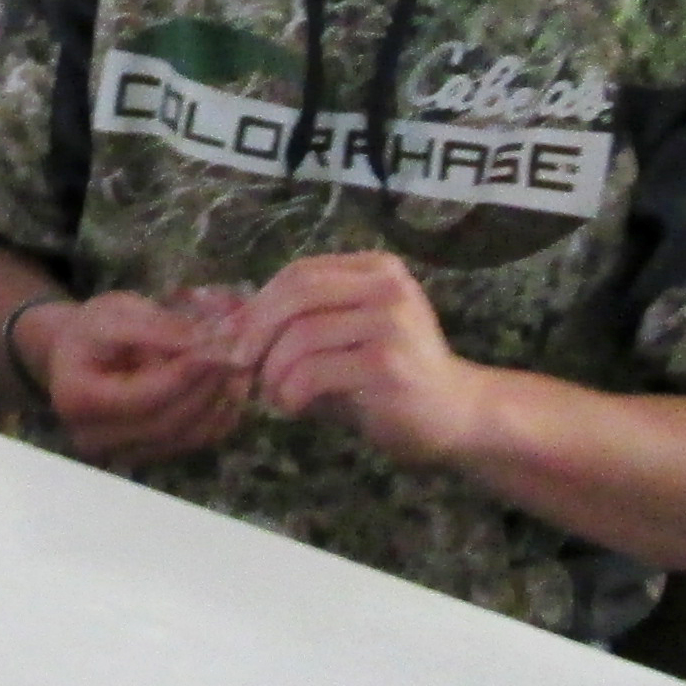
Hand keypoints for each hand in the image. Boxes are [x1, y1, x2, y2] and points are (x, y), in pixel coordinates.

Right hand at [35, 288, 241, 468]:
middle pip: (169, 423)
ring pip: (187, 438)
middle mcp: (95, 438)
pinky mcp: (148, 455)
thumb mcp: (118, 313)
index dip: (187, 373)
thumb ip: (159, 328)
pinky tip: (232, 384)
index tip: (220, 344)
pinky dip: (221, 415)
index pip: (144, 396)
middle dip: (209, 386)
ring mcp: (122, 453)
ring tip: (239, 364)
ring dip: (221, 401)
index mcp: (77, 399)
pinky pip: (194, 442)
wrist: (80, 356)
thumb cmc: (94, 330)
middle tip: (238, 351)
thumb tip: (208, 340)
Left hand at [223, 251, 494, 467]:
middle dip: (256, 329)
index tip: (233, 336)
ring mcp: (390, 323)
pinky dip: (289, 393)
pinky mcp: (386, 365)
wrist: (457, 415)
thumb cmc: (394, 379)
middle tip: (240, 364)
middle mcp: (387, 287)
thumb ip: (302, 324)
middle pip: (297, 292)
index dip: (258, 304)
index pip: (300, 273)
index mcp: (377, 270)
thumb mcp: (348, 337)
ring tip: (275, 395)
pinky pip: (313, 371)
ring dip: (274, 371)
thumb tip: (228, 323)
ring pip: (301, 334)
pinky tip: (294, 407)